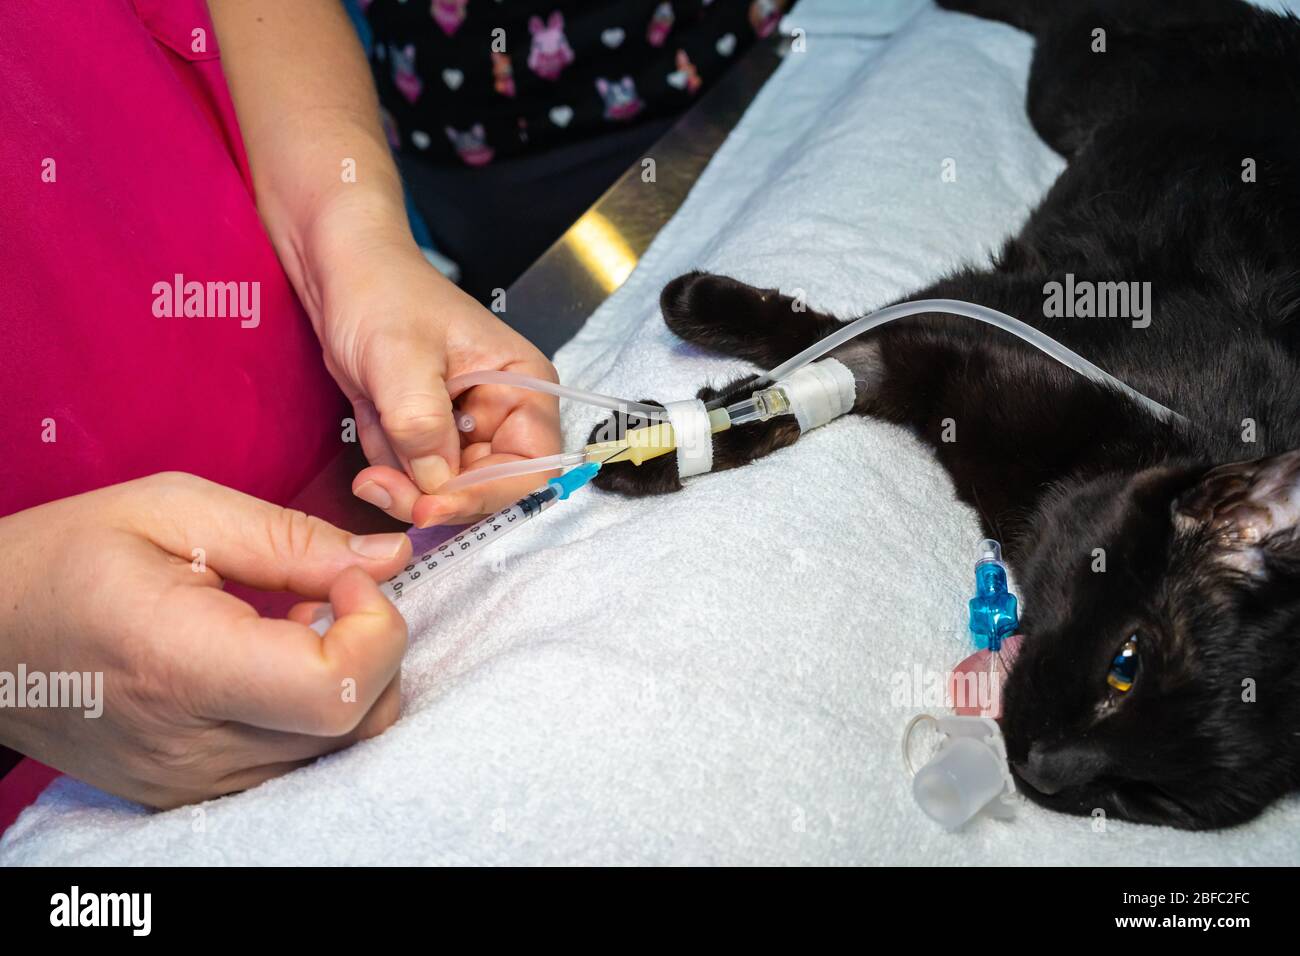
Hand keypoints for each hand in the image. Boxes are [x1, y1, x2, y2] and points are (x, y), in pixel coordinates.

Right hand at [0, 473, 412, 808]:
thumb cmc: (64, 560)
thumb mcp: (174, 510)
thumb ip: (294, 539)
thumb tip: (390, 560)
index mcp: (183, 665)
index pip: (339, 692)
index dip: (374, 630)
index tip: (346, 581)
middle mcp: (195, 745)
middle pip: (357, 724)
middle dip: (375, 649)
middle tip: (323, 595)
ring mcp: (195, 782)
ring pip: (339, 748)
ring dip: (346, 679)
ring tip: (287, 624)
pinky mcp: (195, 793)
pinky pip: (297, 762)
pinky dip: (311, 710)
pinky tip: (268, 662)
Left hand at [309, 219, 562, 526]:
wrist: (339, 268)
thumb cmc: (379, 292)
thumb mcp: (399, 357)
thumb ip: (422, 425)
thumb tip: (435, 486)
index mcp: (523, 386)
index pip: (530, 469)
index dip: (485, 495)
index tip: (429, 507)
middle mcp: (503, 413)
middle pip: (486, 489)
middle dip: (431, 493)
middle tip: (380, 484)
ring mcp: (465, 427)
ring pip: (445, 490)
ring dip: (402, 477)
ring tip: (373, 424)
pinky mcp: (429, 434)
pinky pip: (414, 476)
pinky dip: (386, 461)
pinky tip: (372, 415)